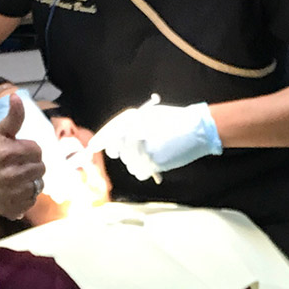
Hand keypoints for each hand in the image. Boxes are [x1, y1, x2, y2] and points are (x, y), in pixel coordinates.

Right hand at [0, 89, 81, 203]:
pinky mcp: (14, 207)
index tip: (16, 152)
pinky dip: (25, 197)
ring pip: (38, 184)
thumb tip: (17, 96)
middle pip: (41, 167)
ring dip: (30, 181)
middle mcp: (13, 173)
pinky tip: (13, 192)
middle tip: (16, 166)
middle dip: (31, 165)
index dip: (28, 150)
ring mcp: (14, 192)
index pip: (36, 149)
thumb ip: (11, 119)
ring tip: (15, 179)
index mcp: (9, 152)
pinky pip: (32, 200)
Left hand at [101, 95, 221, 181]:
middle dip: (117, 150)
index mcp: (133, 119)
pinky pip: (139, 172)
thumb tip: (114, 140)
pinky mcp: (152, 163)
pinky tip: (150, 162)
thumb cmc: (174, 121)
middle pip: (115, 149)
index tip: (92, 147)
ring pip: (128, 162)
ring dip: (133, 160)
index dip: (99, 140)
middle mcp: (134, 133)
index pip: (109, 132)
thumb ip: (130, 125)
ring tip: (147, 151)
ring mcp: (142, 149)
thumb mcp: (149, 116)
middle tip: (121, 149)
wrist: (196, 129)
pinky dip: (142, 169)